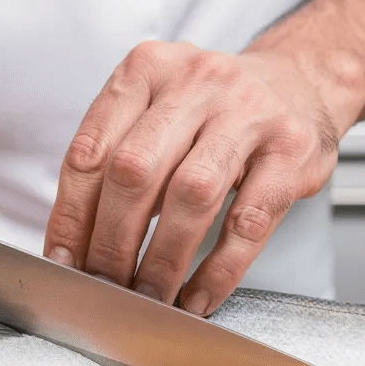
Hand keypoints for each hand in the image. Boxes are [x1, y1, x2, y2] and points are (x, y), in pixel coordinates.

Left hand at [44, 41, 338, 315]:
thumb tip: (75, 247)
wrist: (301, 81)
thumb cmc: (214, 111)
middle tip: (105, 284)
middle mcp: (196, 81)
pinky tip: (198, 296)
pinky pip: (248, 222)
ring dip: (162, 259)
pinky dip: (218, 269)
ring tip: (149, 296)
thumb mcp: (157, 111)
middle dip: (111, 242)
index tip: (63, 262)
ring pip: (191, 195)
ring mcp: (249, 113)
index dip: (71, 217)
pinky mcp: (292, 151)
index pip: (90, 151)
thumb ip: (115, 162)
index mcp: (146, 69)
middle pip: (134, 172)